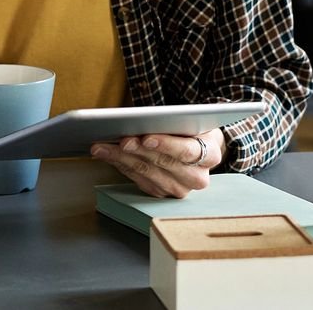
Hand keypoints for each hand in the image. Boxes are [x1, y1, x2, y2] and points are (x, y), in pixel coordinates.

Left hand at [90, 128, 224, 197]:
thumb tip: (144, 120)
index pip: (187, 151)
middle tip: (118, 140)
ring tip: (102, 146)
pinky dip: (119, 165)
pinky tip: (105, 154)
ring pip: (146, 173)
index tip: (146, 138)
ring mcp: (178, 189)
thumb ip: (176, 120)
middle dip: (137, 150)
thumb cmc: (191, 128)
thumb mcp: (191, 120)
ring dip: (121, 158)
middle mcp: (197, 178)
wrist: (198, 147)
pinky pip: (137, 179)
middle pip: (162, 163)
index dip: (165, 145)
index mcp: (210, 155)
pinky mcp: (161, 193)